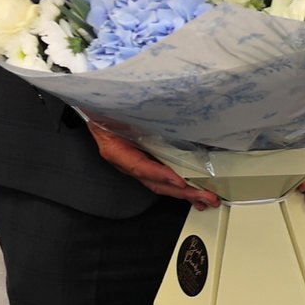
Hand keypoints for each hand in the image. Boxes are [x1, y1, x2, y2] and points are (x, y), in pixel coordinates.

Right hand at [85, 118, 219, 208]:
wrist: (97, 109)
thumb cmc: (107, 108)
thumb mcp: (113, 109)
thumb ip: (130, 112)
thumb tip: (151, 104)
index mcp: (115, 149)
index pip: (139, 166)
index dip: (160, 174)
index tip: (179, 181)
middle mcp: (125, 161)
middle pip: (155, 182)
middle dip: (183, 192)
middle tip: (207, 197)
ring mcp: (135, 165)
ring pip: (161, 184)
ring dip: (185, 194)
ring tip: (206, 200)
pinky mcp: (145, 161)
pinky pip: (163, 178)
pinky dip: (180, 187)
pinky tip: (194, 193)